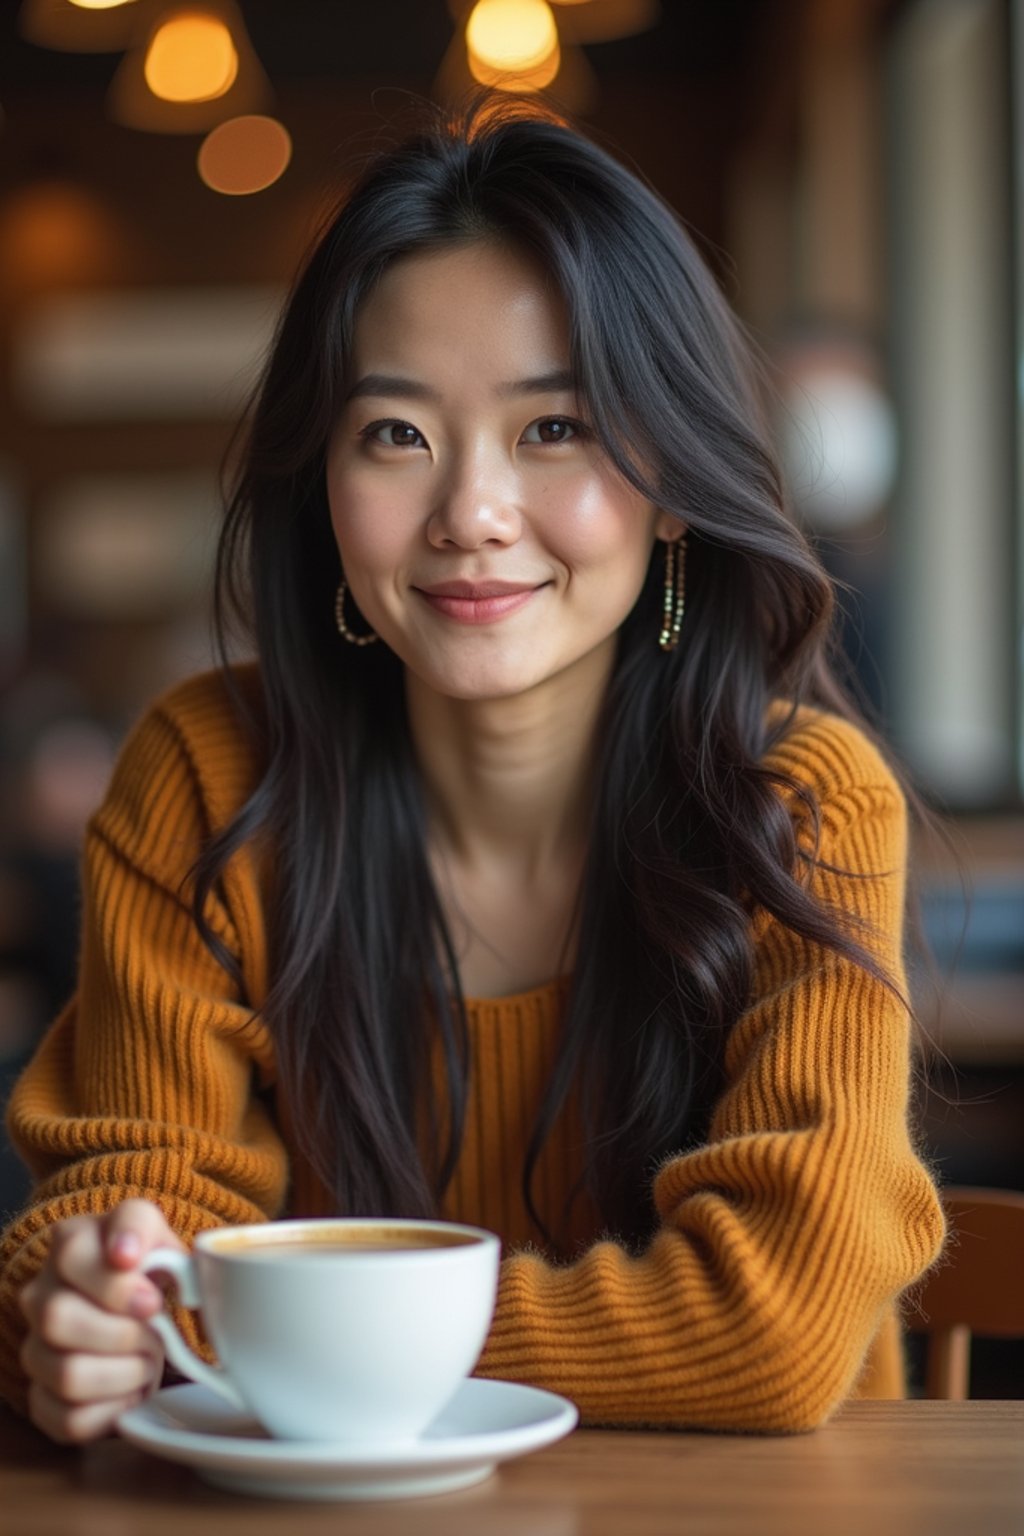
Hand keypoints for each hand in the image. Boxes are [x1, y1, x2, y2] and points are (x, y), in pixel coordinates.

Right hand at [19, 1198, 186, 1442]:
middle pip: (58, 1319)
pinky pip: (70, 1420)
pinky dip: (114, 1411)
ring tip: (148, 1360)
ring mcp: (36, 1350)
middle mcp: (41, 1296)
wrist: (143, 1308)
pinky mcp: (43, 1400)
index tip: (152, 1301)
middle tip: (156, 1333)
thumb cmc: (149, 1269)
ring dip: (125, 1373)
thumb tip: (126, 1253)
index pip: (69, 1256)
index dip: (115, 1285)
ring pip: (67, 1374)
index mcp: (69, 1246)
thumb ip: (143, 1231)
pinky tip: (132, 1391)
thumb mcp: (157, 1236)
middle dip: (123, 1333)